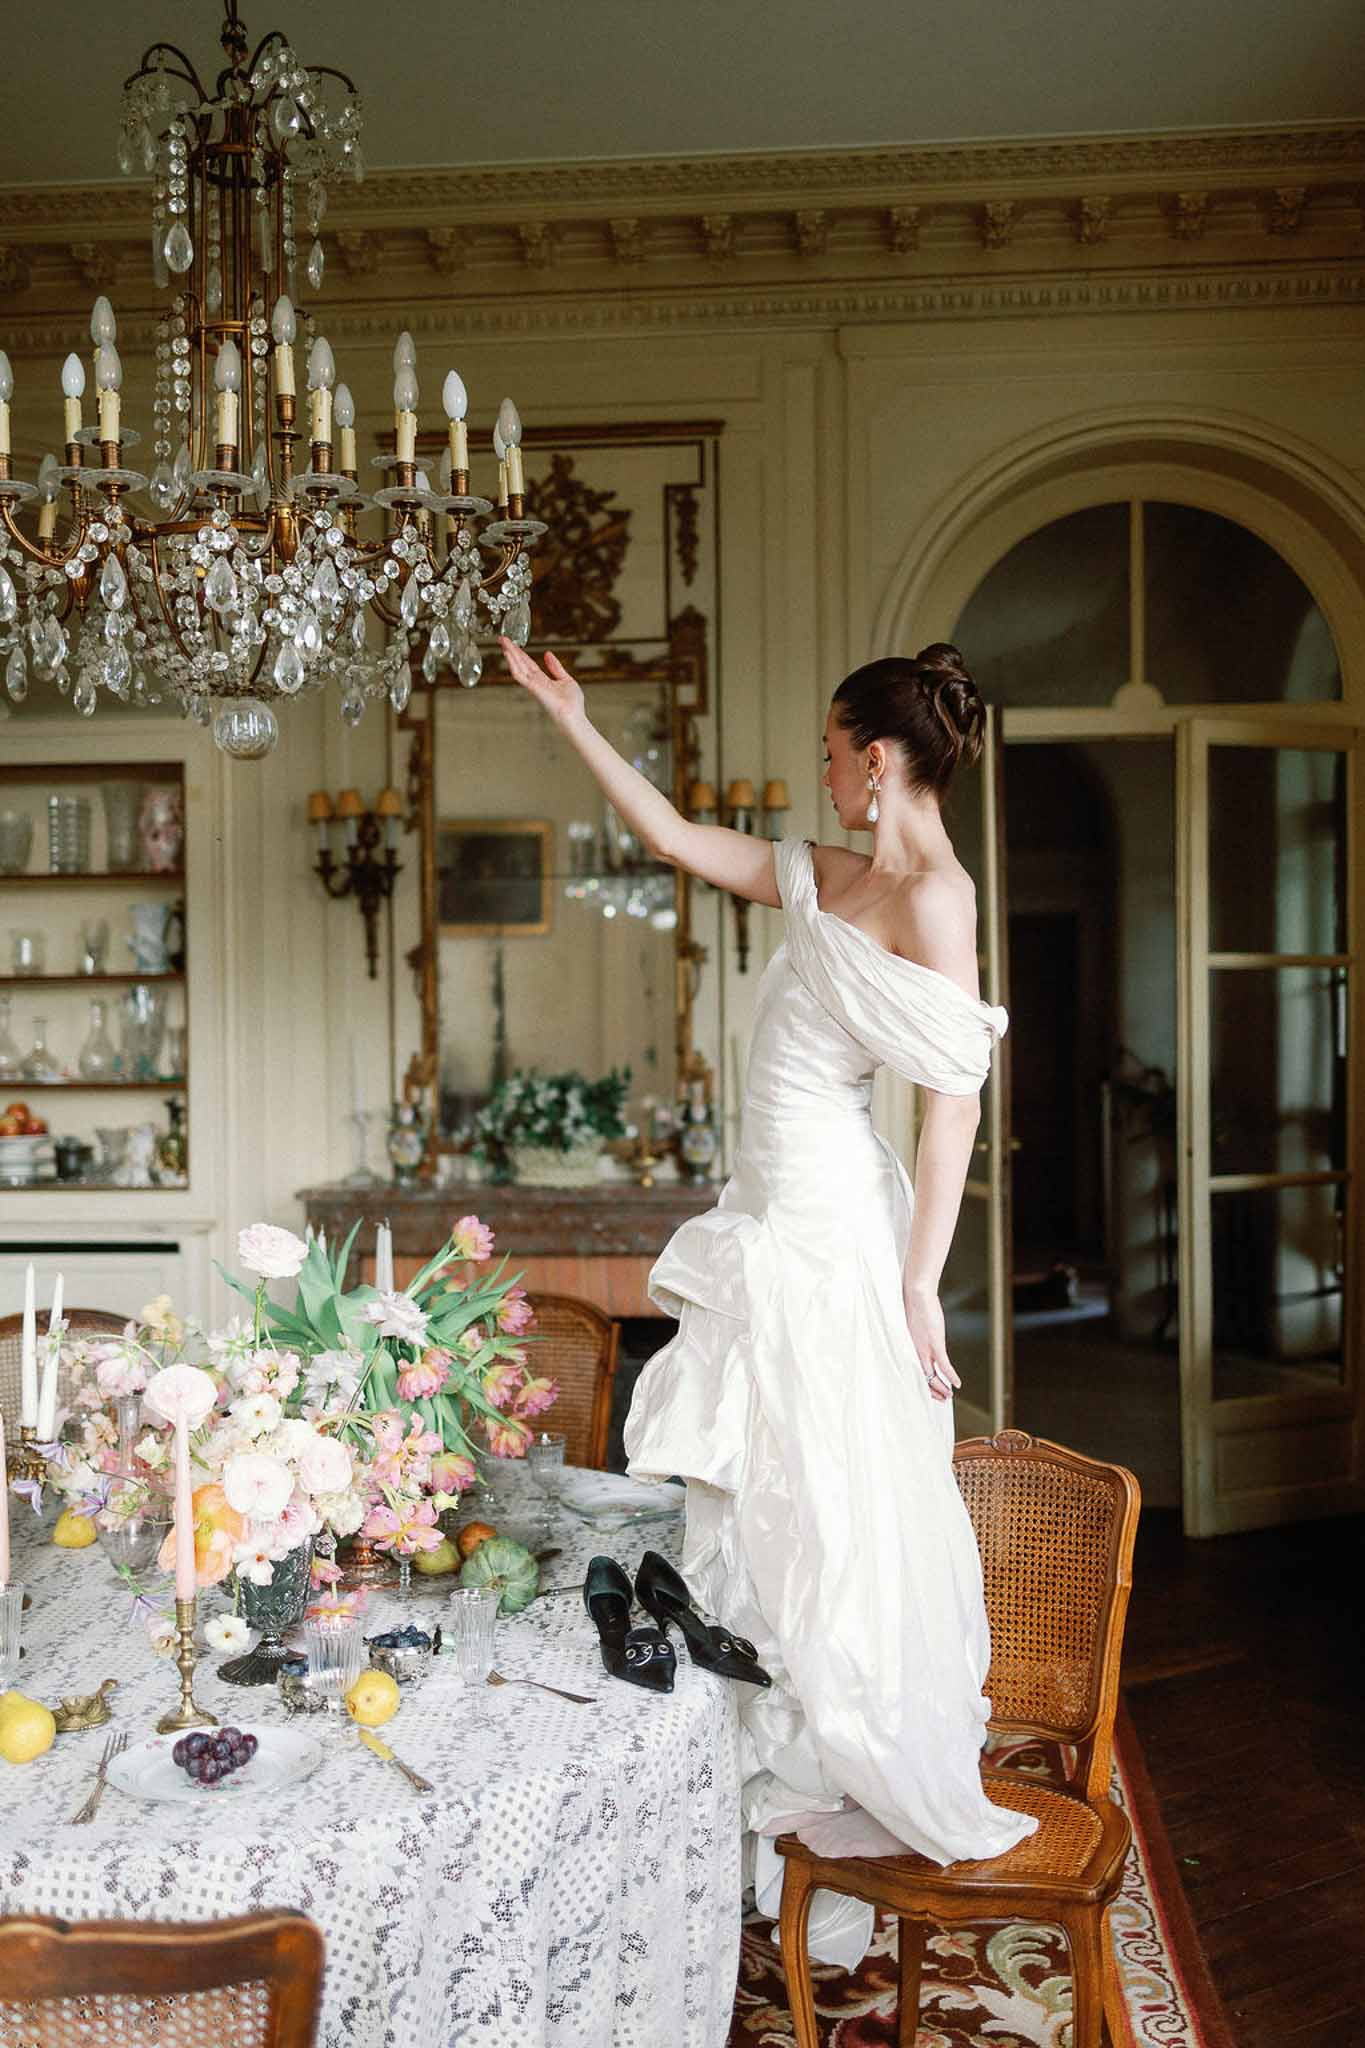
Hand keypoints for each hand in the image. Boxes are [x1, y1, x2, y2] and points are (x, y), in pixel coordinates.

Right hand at [499, 638, 584, 728]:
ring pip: (517, 667)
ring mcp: (533, 686)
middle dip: (511, 650)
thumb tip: (547, 653)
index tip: (513, 643)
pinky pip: (519, 675)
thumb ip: (555, 667)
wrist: (574, 716)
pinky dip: (513, 664)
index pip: (528, 664)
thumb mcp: (565, 679)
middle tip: (501, 638)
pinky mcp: (533, 688)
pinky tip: (508, 654)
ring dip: (510, 653)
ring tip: (502, 641)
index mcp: (542, 680)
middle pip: (520, 663)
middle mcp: (535, 682)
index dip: (521, 653)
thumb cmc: (572, 704)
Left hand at [903, 1287, 960, 1402]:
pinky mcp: (935, 1343)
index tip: (930, 1390)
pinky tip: (957, 1384)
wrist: (916, 1293)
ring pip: (932, 1376)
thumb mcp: (914, 1323)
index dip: (922, 1383)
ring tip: (948, 1397)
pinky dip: (951, 1376)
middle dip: (932, 1390)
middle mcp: (914, 1351)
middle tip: (941, 1398)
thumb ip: (917, 1333)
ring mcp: (924, 1348)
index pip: (914, 1371)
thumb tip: (921, 1333)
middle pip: (922, 1378)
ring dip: (941, 1388)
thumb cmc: (914, 1304)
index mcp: (908, 1347)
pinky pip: (944, 1366)